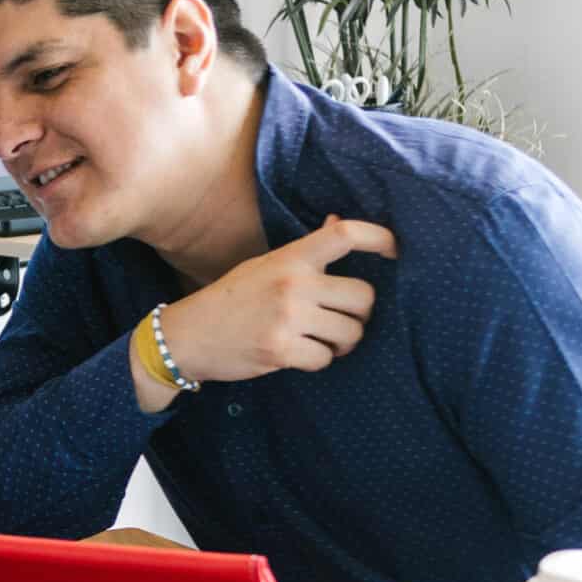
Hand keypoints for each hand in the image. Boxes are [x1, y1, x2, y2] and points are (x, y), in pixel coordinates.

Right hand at [155, 215, 397, 388]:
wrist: (185, 336)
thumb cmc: (230, 300)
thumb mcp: (263, 266)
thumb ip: (303, 251)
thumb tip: (339, 221)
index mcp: (289, 258)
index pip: (345, 236)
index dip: (381, 238)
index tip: (396, 250)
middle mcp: (291, 284)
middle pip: (364, 296)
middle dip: (359, 314)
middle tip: (341, 320)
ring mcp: (286, 318)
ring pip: (350, 332)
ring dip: (341, 342)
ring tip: (319, 340)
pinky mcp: (280, 350)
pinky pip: (325, 358)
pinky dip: (318, 360)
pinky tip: (298, 355)